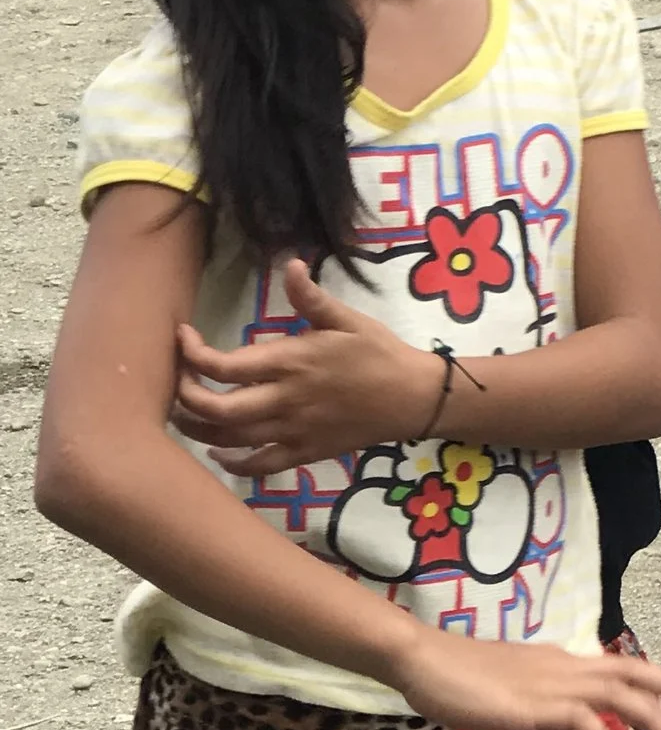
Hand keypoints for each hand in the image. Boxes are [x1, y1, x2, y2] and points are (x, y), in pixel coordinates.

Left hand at [175, 261, 441, 475]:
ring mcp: (293, 431)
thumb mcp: (347, 318)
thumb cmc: (379, 353)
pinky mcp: (304, 452)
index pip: (223, 365)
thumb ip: (311, 297)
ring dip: (198, 428)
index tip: (183, 338)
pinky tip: (220, 452)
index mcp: (291, 362)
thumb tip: (291, 263)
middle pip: (216, 409)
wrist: (413, 398)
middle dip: (185, 397)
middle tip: (178, 381)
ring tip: (184, 413)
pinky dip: (233, 463)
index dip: (192, 354)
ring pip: (230, 439)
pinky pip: (260, 466)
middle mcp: (284, 400)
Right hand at [393, 627, 660, 729]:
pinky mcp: (533, 706)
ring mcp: (550, 683)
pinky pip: (582, 722)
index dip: (648, 679)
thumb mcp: (509, 693)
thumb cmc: (456, 674)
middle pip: (628, 672)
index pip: (614, 666)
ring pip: (616, 693)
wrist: (422, 659)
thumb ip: (542, 711)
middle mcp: (562, 666)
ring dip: (648, 716)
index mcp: (558, 661)